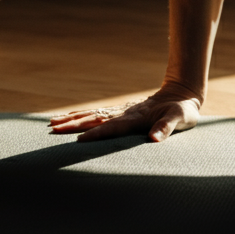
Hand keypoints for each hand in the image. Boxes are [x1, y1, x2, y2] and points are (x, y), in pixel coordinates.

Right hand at [48, 86, 202, 142]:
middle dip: (72, 124)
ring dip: (70, 119)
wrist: (180, 94)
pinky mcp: (119, 112)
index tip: (79, 140)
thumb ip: (166, 128)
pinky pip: (94, 114)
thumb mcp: (180, 119)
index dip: (95, 133)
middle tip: (52, 129)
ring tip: (52, 123)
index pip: (111, 127)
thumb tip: (154, 140)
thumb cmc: (182, 110)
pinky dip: (79, 116)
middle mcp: (122, 113)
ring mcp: (119, 111)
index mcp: (134, 117)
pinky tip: (70, 118)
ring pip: (90, 114)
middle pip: (92, 119)